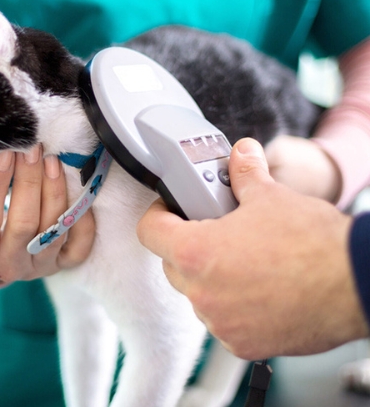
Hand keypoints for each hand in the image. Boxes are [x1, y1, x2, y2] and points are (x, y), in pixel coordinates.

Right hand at [0, 145, 94, 284]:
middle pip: (24, 224)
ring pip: (53, 231)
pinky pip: (80, 247)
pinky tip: (77, 189)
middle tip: (31, 148)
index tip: (1, 155)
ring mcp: (38, 268)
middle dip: (28, 182)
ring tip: (51, 159)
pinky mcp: (61, 265)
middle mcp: (9, 268)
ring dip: (54, 192)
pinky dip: (83, 219)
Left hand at [137, 138, 367, 359]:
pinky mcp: (243, 344)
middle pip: (172, 263)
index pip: (149, 231)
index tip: (172, 209)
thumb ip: (245, 173)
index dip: (159, 214)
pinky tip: (257, 287)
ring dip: (209, 277)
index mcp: (195, 252)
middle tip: (213, 230)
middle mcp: (201, 293)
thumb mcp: (271, 196)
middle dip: (186, 244)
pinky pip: (222, 320)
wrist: (356, 284)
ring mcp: (221, 323)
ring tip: (242, 260)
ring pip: (197, 294)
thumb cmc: (313, 244)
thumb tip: (242, 153)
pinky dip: (231, 305)